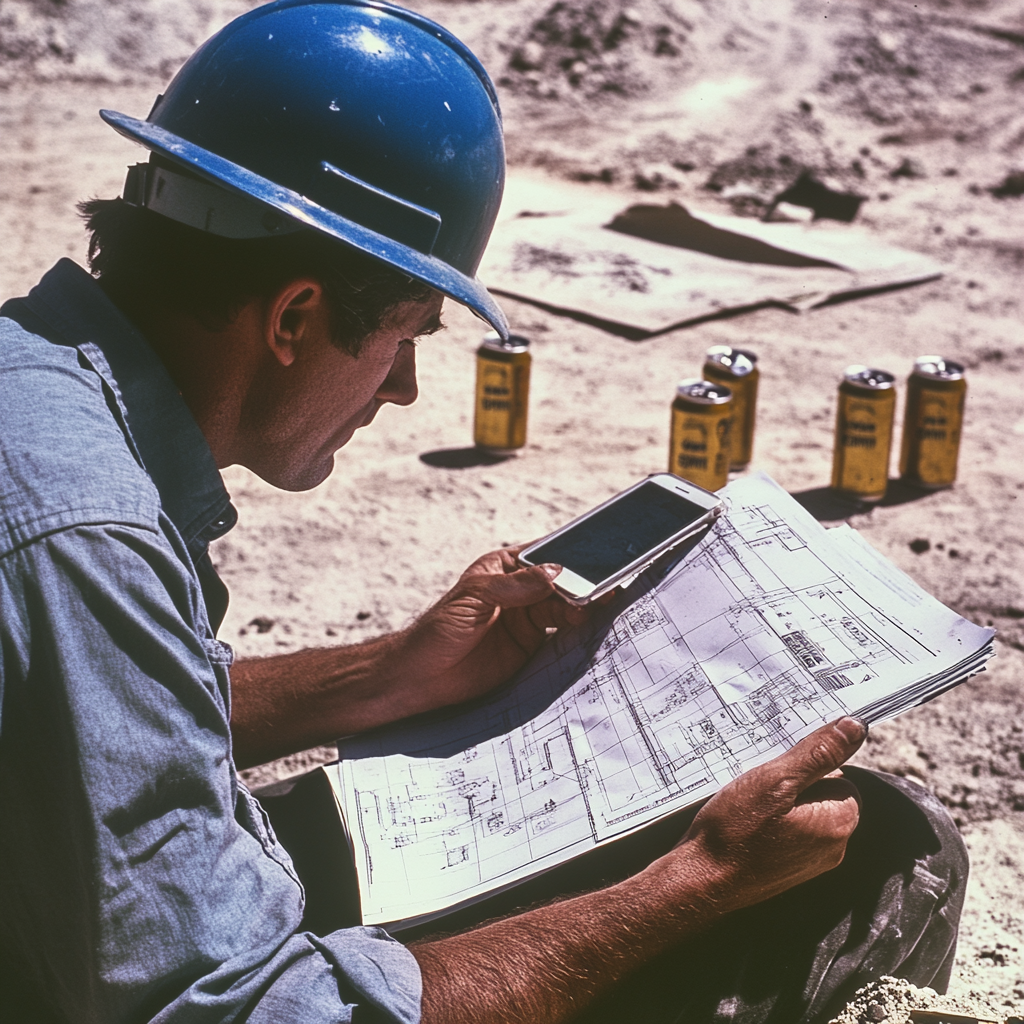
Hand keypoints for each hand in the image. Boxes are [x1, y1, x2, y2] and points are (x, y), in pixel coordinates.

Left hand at [380, 547, 592, 717]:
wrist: (422, 678)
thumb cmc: (438, 630)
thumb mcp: (474, 598)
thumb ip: (514, 586)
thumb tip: (556, 572)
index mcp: (504, 569)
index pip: (544, 555)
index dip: (570, 556)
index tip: (595, 558)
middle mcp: (520, 592)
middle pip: (561, 584)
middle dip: (583, 585)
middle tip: (604, 589)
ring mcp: (527, 620)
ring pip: (566, 609)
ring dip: (584, 609)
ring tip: (602, 609)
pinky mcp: (531, 649)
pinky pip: (561, 638)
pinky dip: (577, 634)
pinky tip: (591, 631)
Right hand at [655, 717, 866, 912]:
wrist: (701, 880)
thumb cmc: (736, 830)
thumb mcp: (775, 780)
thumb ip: (817, 754)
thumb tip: (855, 726)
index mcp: (838, 823)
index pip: (840, 776)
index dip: (807, 768)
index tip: (777, 771)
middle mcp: (833, 847)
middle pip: (822, 794)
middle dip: (792, 783)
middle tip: (759, 785)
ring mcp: (811, 862)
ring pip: (802, 812)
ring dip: (779, 801)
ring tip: (749, 805)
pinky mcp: (789, 869)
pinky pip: (789, 832)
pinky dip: (770, 821)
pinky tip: (746, 822)